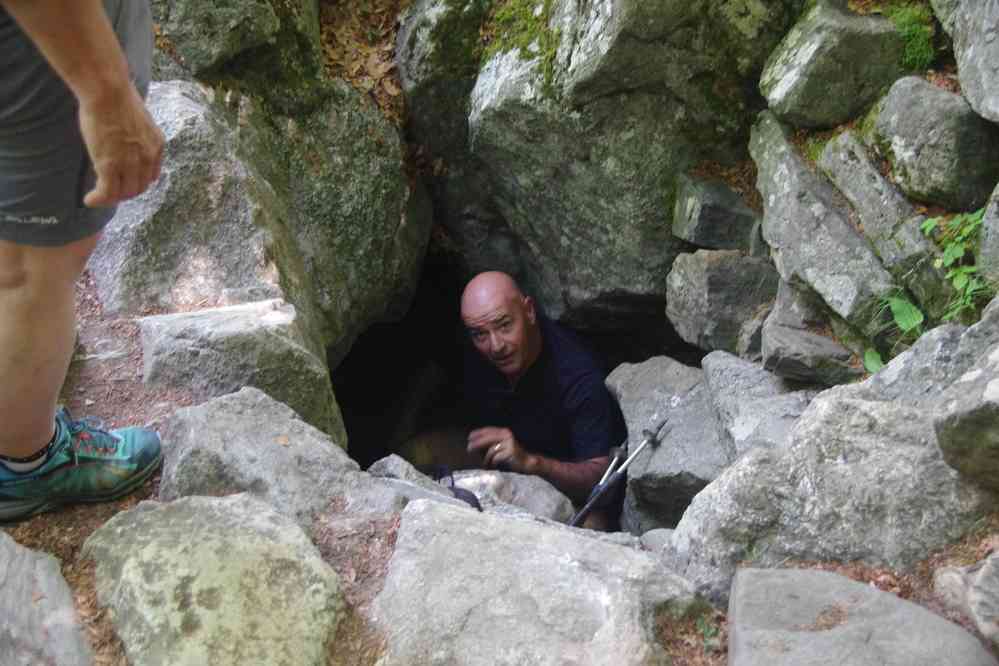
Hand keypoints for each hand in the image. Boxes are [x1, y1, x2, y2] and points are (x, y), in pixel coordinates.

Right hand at [79, 82, 163, 206]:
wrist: (108, 90)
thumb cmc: (117, 96)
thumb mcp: (137, 118)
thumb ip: (136, 132)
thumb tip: (124, 135)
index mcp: (157, 145)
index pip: (151, 175)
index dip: (137, 181)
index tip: (125, 181)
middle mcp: (148, 157)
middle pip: (138, 187)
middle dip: (124, 192)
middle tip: (109, 191)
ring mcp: (130, 163)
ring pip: (123, 192)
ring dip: (111, 197)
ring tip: (98, 197)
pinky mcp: (109, 165)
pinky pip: (107, 192)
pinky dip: (98, 199)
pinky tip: (90, 200)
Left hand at [467, 427, 534, 472]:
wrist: (526, 462)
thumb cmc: (511, 455)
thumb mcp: (500, 446)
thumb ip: (491, 443)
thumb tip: (475, 444)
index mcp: (504, 432)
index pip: (488, 430)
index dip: (478, 433)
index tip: (469, 437)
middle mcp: (507, 435)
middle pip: (488, 438)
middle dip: (477, 443)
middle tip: (469, 448)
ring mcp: (509, 442)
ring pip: (492, 449)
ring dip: (486, 457)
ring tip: (485, 463)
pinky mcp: (511, 451)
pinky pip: (497, 456)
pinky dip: (493, 461)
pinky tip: (493, 465)